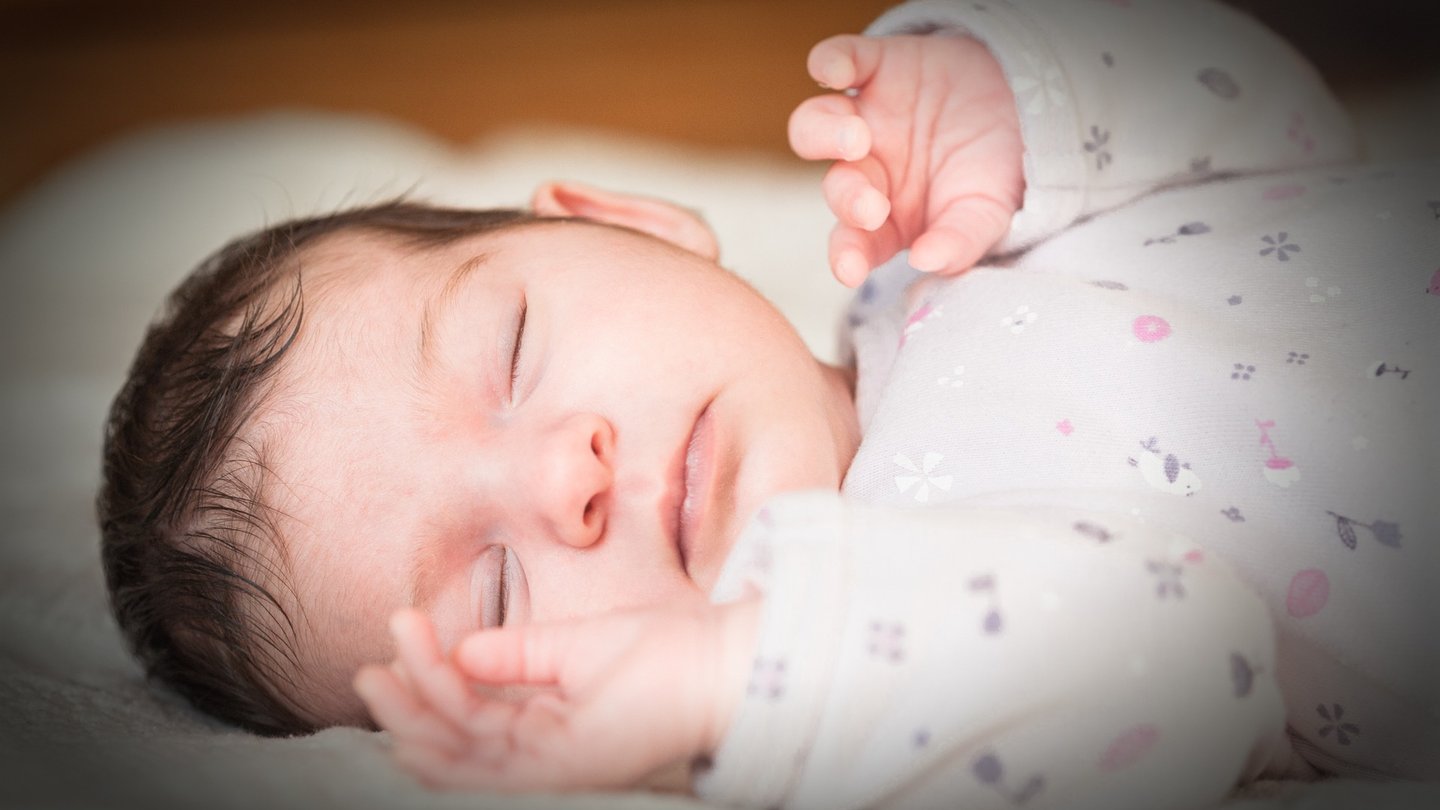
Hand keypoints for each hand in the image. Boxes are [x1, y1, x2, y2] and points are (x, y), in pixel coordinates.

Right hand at [354, 601, 759, 792]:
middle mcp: (544, 751)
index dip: (430, 673)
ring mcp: (555, 764)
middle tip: (368, 666)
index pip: (471, 711)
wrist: (719, 661)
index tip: (402, 623)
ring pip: (463, 754)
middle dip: (408, 704)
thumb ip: (518, 654)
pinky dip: (448, 746)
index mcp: (546, 722)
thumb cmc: (661, 652)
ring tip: (376, 679)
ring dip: (415, 718)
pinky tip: (414, 725)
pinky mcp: (570, 766)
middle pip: (456, 740)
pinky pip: (493, 766)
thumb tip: (462, 649)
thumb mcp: (574, 645)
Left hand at [789, 34, 1023, 285]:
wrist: (1018, 102)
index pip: (854, 243)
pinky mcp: (873, 68)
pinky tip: (837, 71)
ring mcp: (862, 118)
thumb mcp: (985, 214)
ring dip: (825, 135)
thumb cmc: (989, 173)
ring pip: (814, 127)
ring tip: (857, 139)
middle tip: (872, 207)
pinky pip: (837, 62)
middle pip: (837, 187)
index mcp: (885, 218)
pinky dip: (830, 63)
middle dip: (850, 199)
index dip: (847, 256)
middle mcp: (864, 171)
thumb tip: (927, 263)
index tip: (851, 271)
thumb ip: (958, 242)